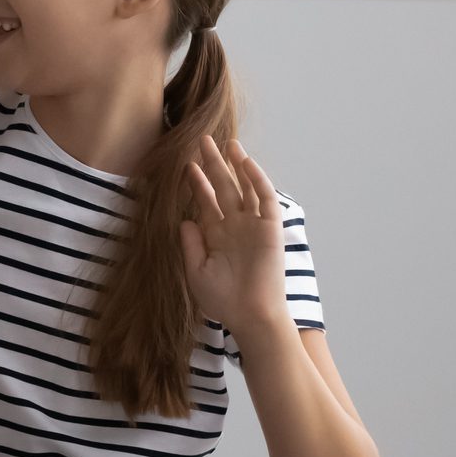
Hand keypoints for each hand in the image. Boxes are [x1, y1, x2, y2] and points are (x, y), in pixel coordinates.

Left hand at [179, 136, 289, 339]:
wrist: (250, 315)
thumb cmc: (223, 300)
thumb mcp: (196, 271)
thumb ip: (190, 244)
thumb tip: (184, 218)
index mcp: (216, 235)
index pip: (205, 202)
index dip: (196, 183)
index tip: (187, 165)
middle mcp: (234, 226)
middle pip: (223, 187)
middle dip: (213, 164)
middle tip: (202, 140)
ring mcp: (253, 225)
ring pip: (245, 187)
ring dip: (237, 165)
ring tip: (227, 143)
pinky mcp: (271, 228)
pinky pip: (265, 199)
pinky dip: (257, 180)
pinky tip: (246, 162)